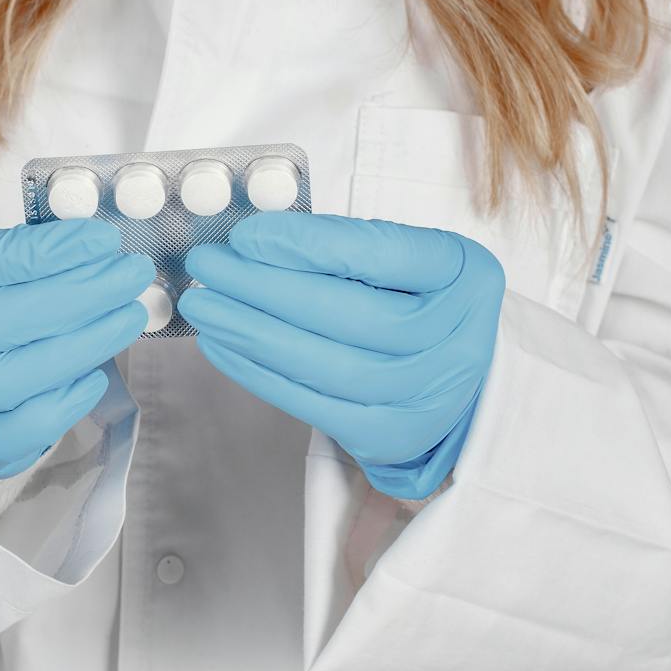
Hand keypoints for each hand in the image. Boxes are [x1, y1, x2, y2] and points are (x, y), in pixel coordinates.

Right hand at [0, 220, 153, 478]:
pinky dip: (58, 407)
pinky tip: (95, 377)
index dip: (40, 252)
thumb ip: (27, 253)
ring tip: (128, 318)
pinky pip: (8, 437)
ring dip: (77, 349)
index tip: (102, 240)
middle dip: (74, 297)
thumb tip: (99, 252)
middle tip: (131, 276)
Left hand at [178, 212, 505, 500]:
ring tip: (204, 306)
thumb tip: (254, 244)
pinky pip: (311, 403)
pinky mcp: (386, 434)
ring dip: (250, 332)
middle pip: (347, 312)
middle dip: (263, 287)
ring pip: (324, 363)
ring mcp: (423, 395)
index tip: (247, 235)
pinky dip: (258, 373)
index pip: (382, 255)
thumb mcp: (409, 260)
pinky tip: (222, 346)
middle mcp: (455, 338)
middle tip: (208, 266)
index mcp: (466, 276)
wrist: (465, 382)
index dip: (308, 245)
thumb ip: (347, 246)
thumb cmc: (422, 305)